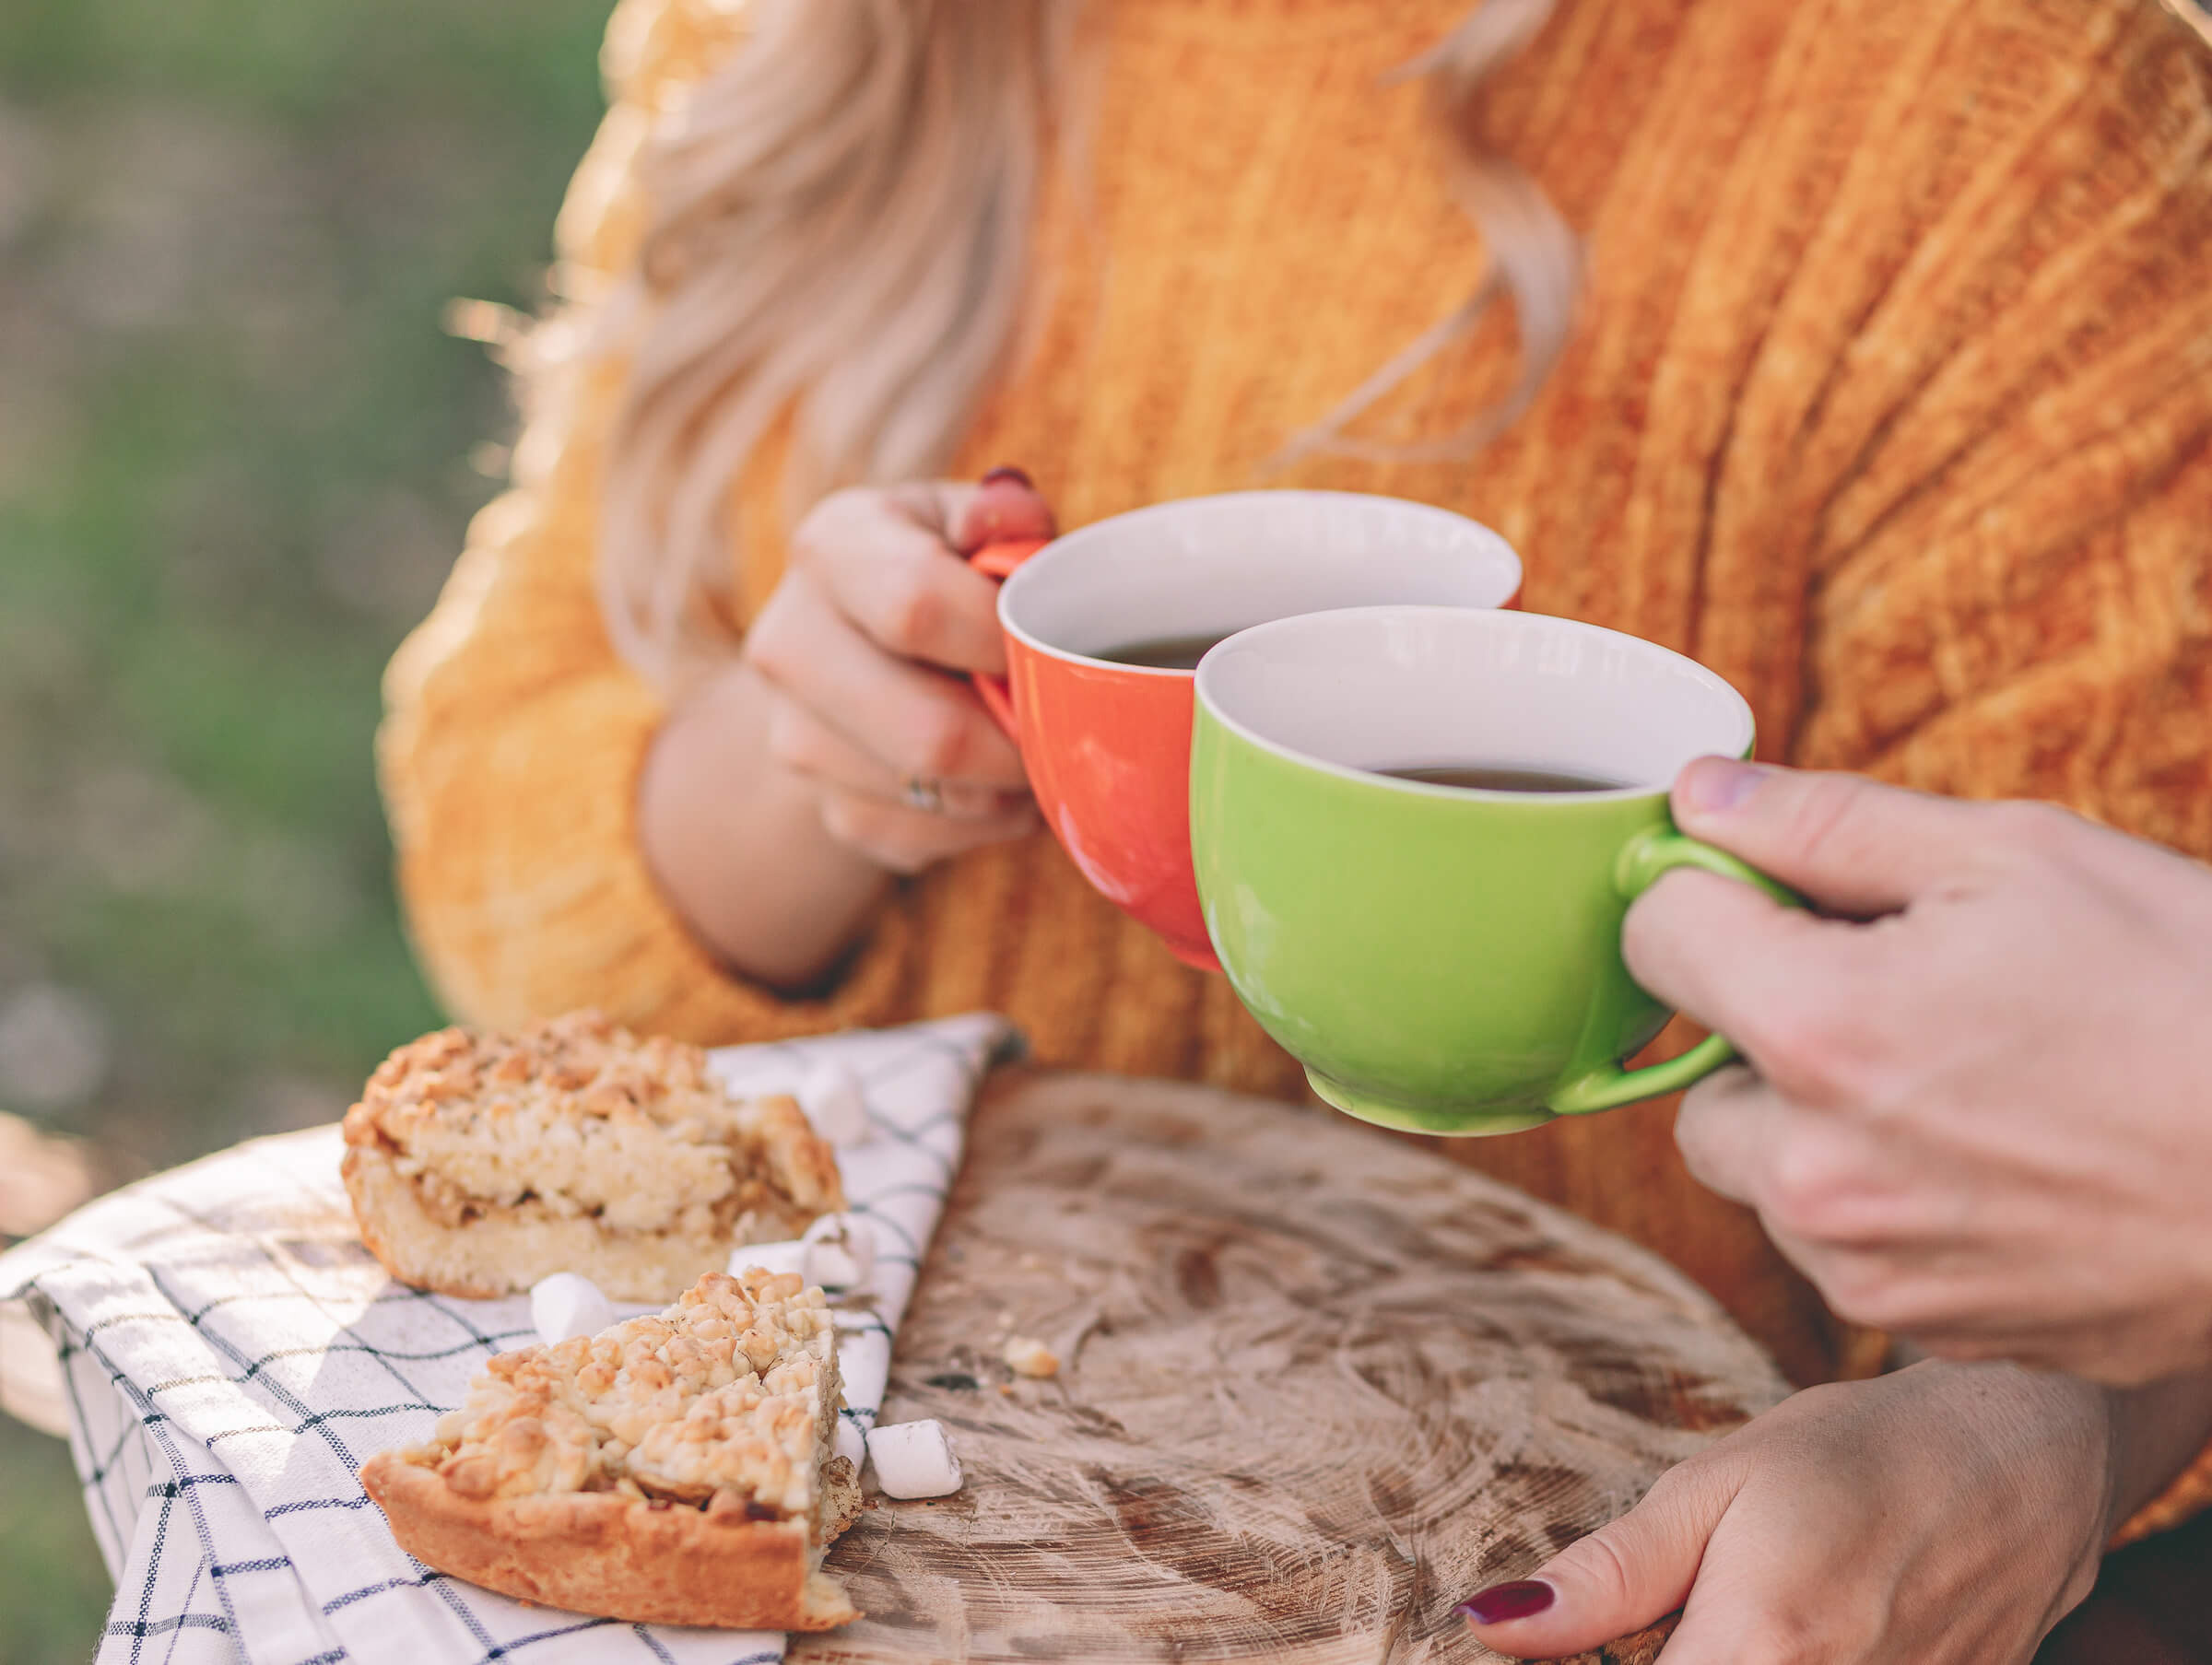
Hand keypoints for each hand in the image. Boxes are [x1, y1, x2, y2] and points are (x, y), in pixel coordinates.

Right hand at [743, 472, 1048, 873]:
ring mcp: (796, 738)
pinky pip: (932, 838)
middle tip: (1060, 720)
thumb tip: (1009, 521)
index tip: (1044, 643)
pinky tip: (1000, 777)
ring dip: (1011, 783)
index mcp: (832, 547)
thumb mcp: (969, 524)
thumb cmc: (942, 572)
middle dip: (1018, 738)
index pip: (915, 606)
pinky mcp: (828, 809)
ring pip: (941, 796)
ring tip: (1031, 740)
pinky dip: (988, 819)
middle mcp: (791, 644)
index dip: (1003, 640)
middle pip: (929, 734)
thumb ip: (1003, 519)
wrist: (854, 652)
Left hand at [1459, 1362, 2113, 1663]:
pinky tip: (1769, 1632)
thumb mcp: (1712, 1486)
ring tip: (1718, 1616)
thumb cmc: (1854, 1452)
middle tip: (1665, 1613)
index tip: (1577, 1642)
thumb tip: (1488, 1628)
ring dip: (1714, 1660)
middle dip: (1658, 1659)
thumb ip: (1606, 1578)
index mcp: (1763, 1650)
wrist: (2022, 1457)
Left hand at [1621, 759, 2211, 1384]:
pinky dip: (1881, 1200)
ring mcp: (1869, 1267)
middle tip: (1890, 991)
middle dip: (1759, 1028)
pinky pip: (1842, 1248)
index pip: (1655, 936)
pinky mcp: (1925, 1328)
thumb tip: (1700, 795)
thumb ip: (1827, 823)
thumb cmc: (2195, 996)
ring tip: (1960, 1079)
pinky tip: (1994, 1157)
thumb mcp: (2021, 856)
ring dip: (1813, 1123)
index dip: (1708, 893)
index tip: (1769, 890)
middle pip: (1694, 1077)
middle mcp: (1817, 1169)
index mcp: (1819, 1030)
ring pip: (1760, 1173)